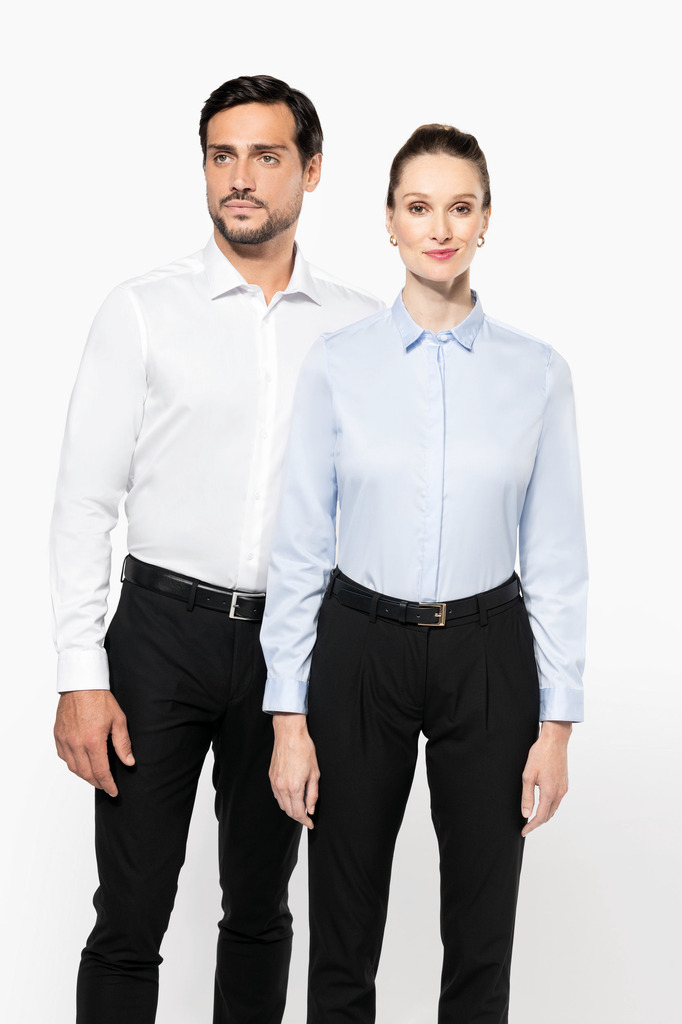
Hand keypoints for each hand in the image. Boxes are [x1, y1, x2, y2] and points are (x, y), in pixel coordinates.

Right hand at [54, 690, 133, 797]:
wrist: (81, 684)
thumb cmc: (100, 699)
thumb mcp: (118, 720)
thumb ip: (123, 744)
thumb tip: (128, 762)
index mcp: (93, 741)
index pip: (101, 772)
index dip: (108, 785)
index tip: (113, 791)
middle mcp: (76, 744)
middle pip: (86, 774)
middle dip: (97, 783)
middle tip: (106, 786)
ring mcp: (65, 740)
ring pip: (73, 768)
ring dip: (84, 775)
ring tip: (95, 776)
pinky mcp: (58, 735)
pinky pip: (63, 757)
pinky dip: (72, 763)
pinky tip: (80, 762)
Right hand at [269, 713, 319, 828]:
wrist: (289, 734)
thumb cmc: (304, 749)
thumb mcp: (315, 773)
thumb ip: (313, 794)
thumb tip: (311, 809)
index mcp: (294, 787)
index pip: (298, 812)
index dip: (305, 821)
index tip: (310, 824)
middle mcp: (282, 787)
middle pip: (289, 811)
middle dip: (298, 817)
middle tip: (307, 818)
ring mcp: (274, 782)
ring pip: (281, 804)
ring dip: (290, 809)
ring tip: (300, 808)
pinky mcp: (271, 777)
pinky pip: (276, 795)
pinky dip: (284, 800)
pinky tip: (291, 798)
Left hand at [520, 721, 571, 836]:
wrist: (555, 741)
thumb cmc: (540, 755)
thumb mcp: (528, 776)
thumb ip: (527, 797)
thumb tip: (526, 814)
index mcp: (550, 792)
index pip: (540, 817)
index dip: (531, 826)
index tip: (524, 831)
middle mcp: (559, 793)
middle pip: (548, 815)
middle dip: (537, 823)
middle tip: (526, 826)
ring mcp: (564, 788)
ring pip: (554, 809)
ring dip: (544, 815)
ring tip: (532, 817)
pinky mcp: (565, 783)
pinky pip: (557, 801)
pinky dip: (549, 806)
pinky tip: (542, 804)